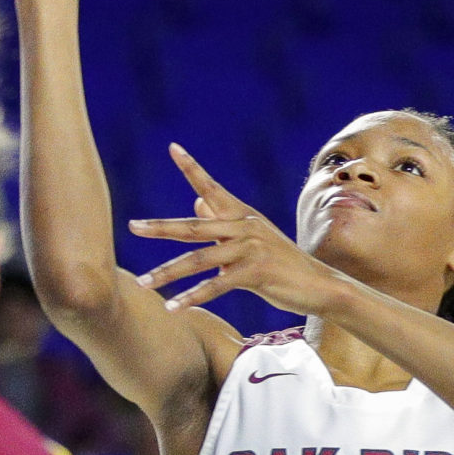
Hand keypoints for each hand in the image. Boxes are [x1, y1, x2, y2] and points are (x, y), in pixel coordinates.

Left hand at [130, 145, 344, 314]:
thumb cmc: (282, 264)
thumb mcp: (253, 238)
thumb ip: (222, 220)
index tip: (173, 148)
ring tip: (143, 283)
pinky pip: (216, 284)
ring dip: (168, 272)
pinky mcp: (255, 272)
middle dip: (161, 227)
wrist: (320, 285)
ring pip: (199, 258)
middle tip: (133, 226)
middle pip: (194, 226)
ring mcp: (250, 248)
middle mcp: (245, 226)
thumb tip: (196, 200)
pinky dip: (192, 297)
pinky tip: (173, 306)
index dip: (191, 168)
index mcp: (242, 215)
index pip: (211, 187)